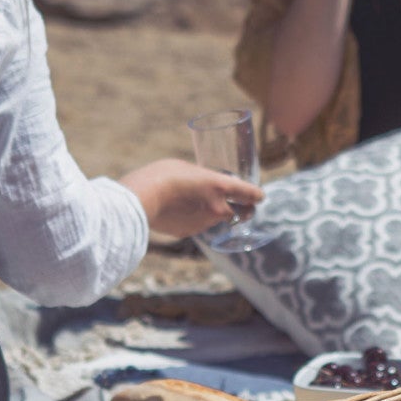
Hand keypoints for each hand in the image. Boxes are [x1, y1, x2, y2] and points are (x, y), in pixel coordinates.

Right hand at [121, 158, 265, 240]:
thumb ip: (201, 177)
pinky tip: (182, 210)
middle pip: (242, 214)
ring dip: (216, 214)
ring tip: (200, 202)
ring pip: (218, 219)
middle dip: (245, 211)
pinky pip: (199, 225)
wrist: (140, 199)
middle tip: (242, 207)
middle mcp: (217, 208)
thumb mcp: (187, 168)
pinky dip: (196, 219)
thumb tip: (203, 185)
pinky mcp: (189, 232)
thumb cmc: (161, 175)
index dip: (257, 195)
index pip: (249, 193)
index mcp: (219, 186)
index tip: (260, 196)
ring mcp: (204, 223)